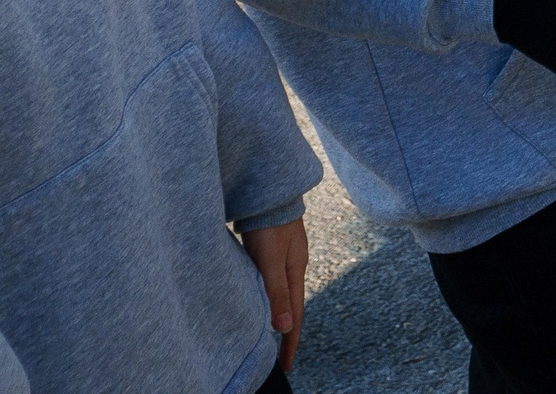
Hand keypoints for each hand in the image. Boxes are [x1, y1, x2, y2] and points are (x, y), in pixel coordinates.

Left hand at [239, 218, 307, 373]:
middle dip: (286, 332)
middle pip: (291, 305)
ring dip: (277, 314)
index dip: (290, 342)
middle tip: (280, 356)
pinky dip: (268, 296)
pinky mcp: (270, 247)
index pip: (295, 316)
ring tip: (271, 332)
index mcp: (296, 272)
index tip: (285, 366)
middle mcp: (292, 266)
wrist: (269, 188)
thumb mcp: (271, 260)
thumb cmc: (270, 223)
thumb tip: (284, 328)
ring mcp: (282, 256)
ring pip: (280, 292)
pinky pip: (270, 280)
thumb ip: (277, 292)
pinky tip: (260, 297)